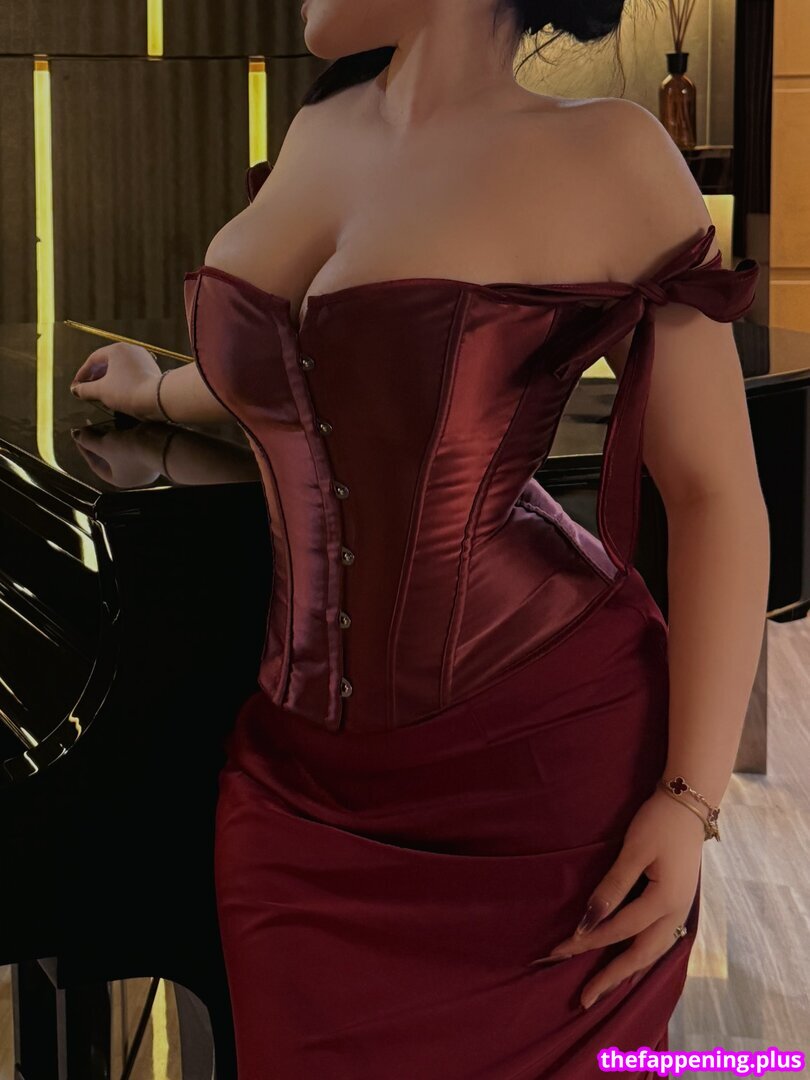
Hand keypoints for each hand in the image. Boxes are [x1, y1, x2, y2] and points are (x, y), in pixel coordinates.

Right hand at [70, 342, 162, 419]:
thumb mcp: (101, 391)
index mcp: (117, 349)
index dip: (82, 374)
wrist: (157, 399)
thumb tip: (76, 390)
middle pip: (107, 363)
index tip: (77, 386)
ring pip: (120, 370)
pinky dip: (122, 383)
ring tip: (101, 395)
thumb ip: (85, 390)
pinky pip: (131, 375)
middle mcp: (131, 350)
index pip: (93, 359)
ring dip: (108, 381)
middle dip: (95, 378)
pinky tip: (118, 395)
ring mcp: (143, 359)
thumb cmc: (128, 391)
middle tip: (87, 390)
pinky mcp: (152, 370)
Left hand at [71, 422, 174, 487]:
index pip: (95, 464)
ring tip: (103, 424)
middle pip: (108, 458)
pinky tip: (119, 425)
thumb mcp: (104, 445)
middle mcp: (131, 475)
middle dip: (98, 442)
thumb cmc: (129, 450)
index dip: (84, 448)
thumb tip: (76, 434)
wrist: (160, 444)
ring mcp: (143, 465)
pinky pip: (133, 445)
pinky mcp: (151, 452)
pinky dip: (124, 436)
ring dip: (111, 438)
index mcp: (118, 479)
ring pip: (121, 450)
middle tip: (90, 428)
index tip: (78, 434)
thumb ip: (87, 440)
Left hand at [545, 788, 703, 1009]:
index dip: (588, 940)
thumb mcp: (634, 849)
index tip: (560, 952)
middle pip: (640, 955)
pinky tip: (628, 963)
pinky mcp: (677, 904)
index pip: (619, 929)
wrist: (689, 804)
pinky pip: (657, 941)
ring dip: (626, 972)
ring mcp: (680, 911)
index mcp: (666, 901)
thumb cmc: (658, 822)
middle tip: (582, 999)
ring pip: (652, 953)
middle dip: (610, 977)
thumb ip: (613, 886)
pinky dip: (640, 957)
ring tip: (603, 990)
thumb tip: (590, 920)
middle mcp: (676, 914)